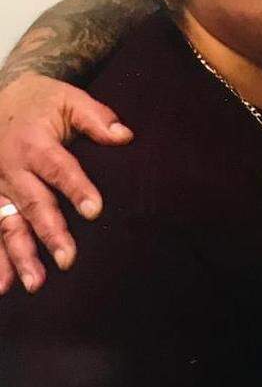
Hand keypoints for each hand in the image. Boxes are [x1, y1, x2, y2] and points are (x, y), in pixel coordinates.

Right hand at [0, 73, 131, 292]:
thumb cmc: (41, 102)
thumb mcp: (69, 100)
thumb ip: (96, 118)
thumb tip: (126, 136)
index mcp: (35, 144)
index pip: (59, 169)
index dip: (77, 189)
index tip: (95, 211)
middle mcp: (11, 170)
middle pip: (33, 204)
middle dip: (50, 233)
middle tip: (69, 260)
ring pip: (6, 225)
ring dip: (19, 256)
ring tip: (35, 284)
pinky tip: (4, 286)